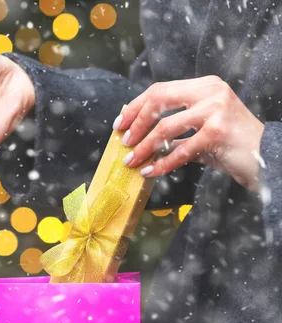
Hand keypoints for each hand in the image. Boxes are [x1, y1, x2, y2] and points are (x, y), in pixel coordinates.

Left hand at [113, 75, 264, 191]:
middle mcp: (210, 92)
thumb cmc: (231, 145)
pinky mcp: (217, 133)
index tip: (121, 123)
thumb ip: (175, 128)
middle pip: (158, 99)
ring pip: (165, 127)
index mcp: (204, 86)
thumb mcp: (201, 129)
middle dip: (136, 122)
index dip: (136, 106)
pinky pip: (180, 150)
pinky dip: (162, 163)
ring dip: (144, 147)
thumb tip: (139, 135)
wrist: (268, 157)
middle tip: (125, 142)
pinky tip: (151, 172)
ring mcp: (215, 110)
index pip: (160, 89)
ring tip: (132, 161)